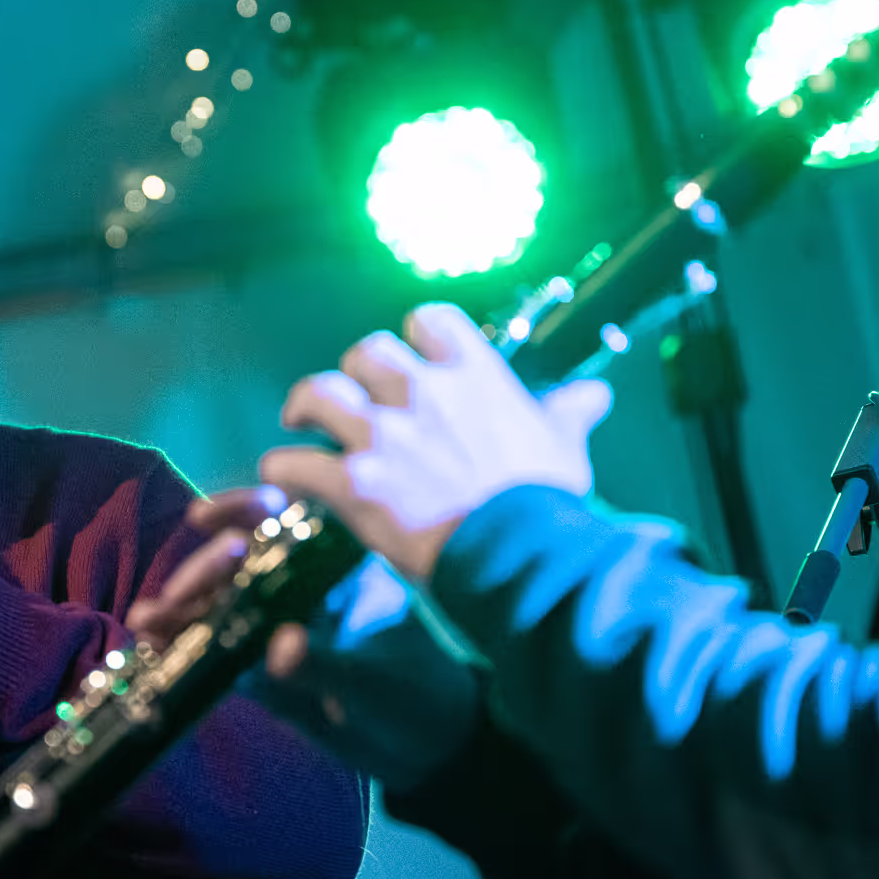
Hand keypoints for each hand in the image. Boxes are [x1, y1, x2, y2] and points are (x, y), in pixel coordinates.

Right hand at [128, 492, 482, 792]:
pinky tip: (153, 649)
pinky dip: (185, 649)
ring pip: (220, 607)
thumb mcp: (377, 682)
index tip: (203, 519)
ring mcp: (278, 629)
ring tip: (146, 625)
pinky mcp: (264, 671)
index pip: (283, 522)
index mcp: (334, 571)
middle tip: (175, 600)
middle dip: (200, 575)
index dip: (240, 511)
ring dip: (180, 611)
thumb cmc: (418, 698)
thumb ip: (326, 664)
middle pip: (238, 564)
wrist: (431, 752)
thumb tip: (277, 647)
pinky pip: (218, 653)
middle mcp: (299, 591)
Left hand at [262, 304, 612, 581]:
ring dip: (304, 405)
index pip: (430, 321)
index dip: (416, 336)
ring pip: (319, 393)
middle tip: (353, 396)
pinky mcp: (353, 482)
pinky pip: (296, 463)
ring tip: (298, 420)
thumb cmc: (545, 502)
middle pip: (367, 352)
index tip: (414, 356)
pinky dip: (283, 468)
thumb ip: (568, 413)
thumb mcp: (563, 446)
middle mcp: (421, 391)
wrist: (520, 558)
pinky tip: (282, 475)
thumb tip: (596, 395)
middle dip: (355, 371)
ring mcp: (382, 434)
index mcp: (473, 374)